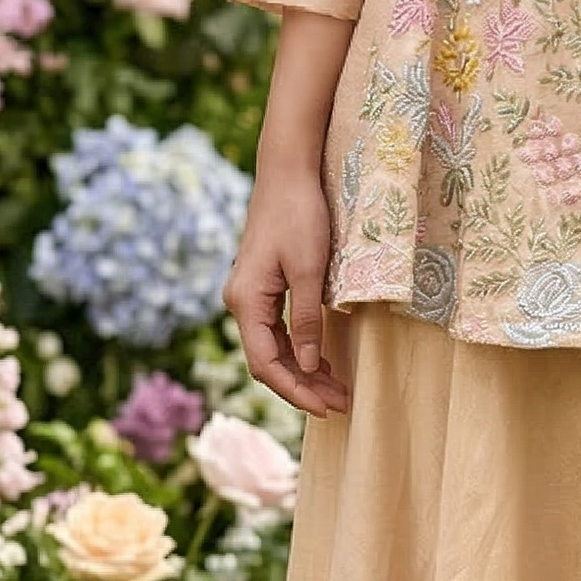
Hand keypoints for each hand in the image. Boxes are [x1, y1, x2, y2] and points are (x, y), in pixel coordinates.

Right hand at [223, 165, 348, 416]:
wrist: (288, 172)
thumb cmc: (300, 215)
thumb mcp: (309, 270)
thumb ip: (305, 320)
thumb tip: (307, 365)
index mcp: (246, 301)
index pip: (266, 363)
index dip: (295, 391)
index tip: (325, 408)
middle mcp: (241, 302)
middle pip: (268, 360)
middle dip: (302, 386)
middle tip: (339, 404)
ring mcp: (250, 294)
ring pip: (273, 347)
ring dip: (303, 370)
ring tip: (336, 388)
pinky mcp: (262, 286)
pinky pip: (276, 329)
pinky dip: (299, 348)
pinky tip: (321, 360)